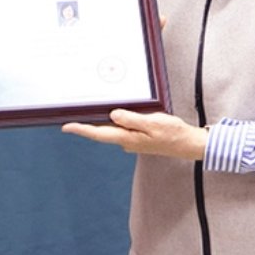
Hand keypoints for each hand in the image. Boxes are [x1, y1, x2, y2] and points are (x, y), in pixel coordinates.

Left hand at [61, 109, 206, 159]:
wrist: (187, 144)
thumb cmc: (172, 134)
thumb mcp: (153, 123)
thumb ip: (131, 119)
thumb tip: (113, 115)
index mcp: (127, 138)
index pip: (98, 133)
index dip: (81, 129)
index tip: (66, 127)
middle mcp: (126, 141)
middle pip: (102, 131)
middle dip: (87, 124)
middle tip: (71, 115)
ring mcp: (132, 141)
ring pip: (111, 129)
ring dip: (100, 122)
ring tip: (89, 110)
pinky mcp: (138, 138)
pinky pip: (122, 128)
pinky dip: (115, 121)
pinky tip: (114, 113)